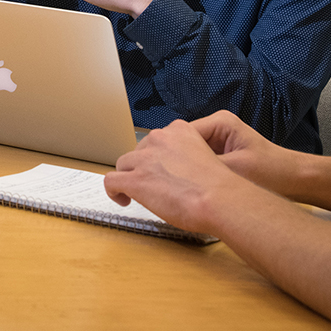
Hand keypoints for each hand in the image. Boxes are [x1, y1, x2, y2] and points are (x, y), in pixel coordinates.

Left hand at [104, 119, 247, 233]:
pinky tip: (124, 200)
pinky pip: (111, 181)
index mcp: (179, 130)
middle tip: (151, 185)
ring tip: (135, 194)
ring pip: (123, 164)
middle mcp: (159, 139)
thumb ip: (185, 156)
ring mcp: (145, 159)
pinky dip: (114, 191)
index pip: (156, 140)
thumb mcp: (204, 156)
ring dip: (128, 178)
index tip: (159, 170)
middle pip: (137, 152)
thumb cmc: (218, 186)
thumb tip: (174, 172)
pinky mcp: (136, 179)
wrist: (219, 199)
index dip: (154, 157)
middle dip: (141, 168)